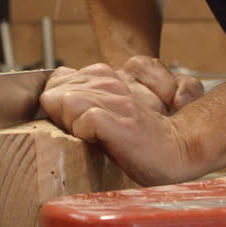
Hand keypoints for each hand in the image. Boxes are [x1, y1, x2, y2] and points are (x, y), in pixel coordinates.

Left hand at [39, 64, 201, 184]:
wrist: (175, 150)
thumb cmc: (137, 137)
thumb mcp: (106, 108)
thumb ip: (81, 98)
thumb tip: (50, 99)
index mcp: (104, 76)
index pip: (57, 79)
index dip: (56, 103)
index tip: (70, 120)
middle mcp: (109, 83)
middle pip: (55, 93)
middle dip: (59, 115)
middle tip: (83, 133)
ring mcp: (116, 101)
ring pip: (67, 103)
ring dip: (71, 125)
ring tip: (92, 138)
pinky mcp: (121, 121)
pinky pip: (86, 120)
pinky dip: (85, 134)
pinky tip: (99, 142)